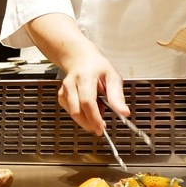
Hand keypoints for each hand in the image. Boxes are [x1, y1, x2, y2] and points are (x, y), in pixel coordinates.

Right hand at [25, 13, 130, 135]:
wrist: (80, 58)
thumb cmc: (97, 67)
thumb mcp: (113, 77)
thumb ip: (117, 96)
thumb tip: (124, 113)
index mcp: (85, 77)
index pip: (87, 101)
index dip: (94, 118)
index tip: (102, 128)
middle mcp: (71, 84)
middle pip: (77, 111)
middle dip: (90, 123)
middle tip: (102, 125)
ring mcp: (64, 90)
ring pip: (73, 114)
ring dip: (86, 118)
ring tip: (97, 107)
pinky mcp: (61, 97)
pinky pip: (71, 113)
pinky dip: (81, 115)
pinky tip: (88, 107)